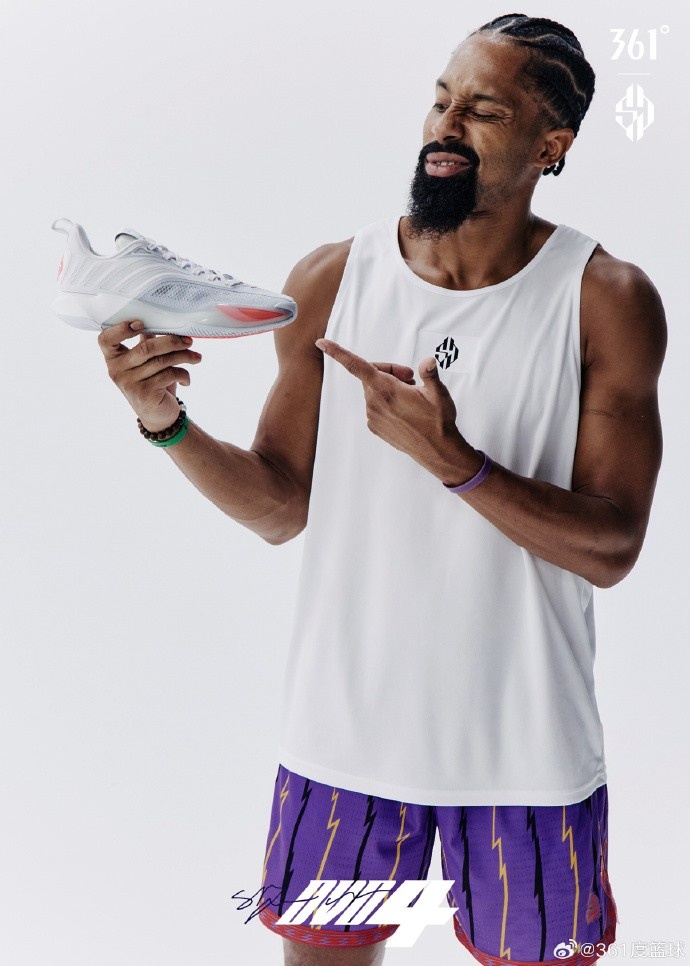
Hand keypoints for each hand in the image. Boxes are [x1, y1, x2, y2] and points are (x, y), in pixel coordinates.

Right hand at [98, 320, 202, 431]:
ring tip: (196, 357)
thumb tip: (160, 320)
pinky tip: (186, 379)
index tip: (140, 323)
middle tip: (188, 340)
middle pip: (146, 348)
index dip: (121, 329)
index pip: (106, 339)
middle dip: (171, 342)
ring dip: (184, 357)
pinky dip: (183, 374)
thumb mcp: (146, 362)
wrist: (157, 415)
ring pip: (161, 361)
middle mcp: (117, 370)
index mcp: (113, 358)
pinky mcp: (145, 393)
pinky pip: (169, 375)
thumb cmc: (152, 382)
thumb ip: (147, 341)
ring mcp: (129, 383)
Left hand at [315, 338, 477, 482]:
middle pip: (371, 374)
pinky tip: (404, 408)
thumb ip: (429, 373)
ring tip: (410, 395)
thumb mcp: (438, 393)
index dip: (337, 352)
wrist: (437, 450)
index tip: (321, 343)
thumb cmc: (437, 421)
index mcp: (386, 389)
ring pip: (373, 390)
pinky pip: (375, 405)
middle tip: (410, 377)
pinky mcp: (375, 426)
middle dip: (389, 371)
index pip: (356, 365)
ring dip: (388, 387)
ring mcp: (373, 416)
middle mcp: (374, 403)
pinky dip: (387, 402)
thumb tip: (428, 361)